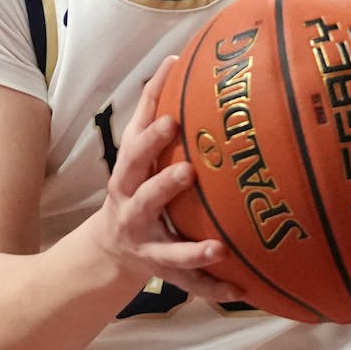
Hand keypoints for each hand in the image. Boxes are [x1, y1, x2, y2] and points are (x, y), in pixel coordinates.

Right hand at [90, 55, 244, 302]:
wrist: (109, 248)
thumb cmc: (134, 183)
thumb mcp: (136, 151)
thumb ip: (153, 109)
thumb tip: (175, 58)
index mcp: (128, 175)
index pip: (135, 145)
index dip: (151, 128)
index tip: (172, 110)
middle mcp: (132, 209)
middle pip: (144, 193)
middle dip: (163, 183)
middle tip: (189, 170)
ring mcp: (147, 245)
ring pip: (168, 250)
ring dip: (192, 250)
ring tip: (218, 247)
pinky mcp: (164, 273)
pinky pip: (191, 283)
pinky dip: (214, 288)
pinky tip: (241, 291)